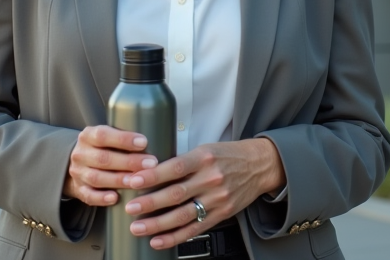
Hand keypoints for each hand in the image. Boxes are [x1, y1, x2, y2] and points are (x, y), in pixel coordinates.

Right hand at [63, 125, 157, 206]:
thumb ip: (125, 137)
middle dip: (129, 162)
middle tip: (151, 164)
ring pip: (97, 178)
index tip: (144, 142)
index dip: (123, 139)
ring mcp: (78, 173)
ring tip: (138, 182)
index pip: (104, 135)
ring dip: (119, 180)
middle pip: (103, 158)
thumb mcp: (108, 136)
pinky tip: (115, 198)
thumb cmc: (103, 148)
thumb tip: (160, 137)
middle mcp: (81, 153)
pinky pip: (88, 196)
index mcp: (89, 135)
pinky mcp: (78, 190)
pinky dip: (101, 198)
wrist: (79, 163)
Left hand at [122, 137, 285, 248]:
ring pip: (183, 215)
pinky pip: (195, 229)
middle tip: (130, 207)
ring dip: (158, 224)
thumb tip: (149, 171)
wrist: (259, 165)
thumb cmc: (227, 155)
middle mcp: (211, 179)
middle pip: (176, 194)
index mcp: (204, 158)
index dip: (153, 175)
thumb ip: (181, 161)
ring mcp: (217, 199)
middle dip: (150, 203)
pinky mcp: (222, 214)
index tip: (134, 180)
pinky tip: (158, 240)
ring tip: (138, 227)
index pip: (174, 167)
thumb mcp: (205, 149)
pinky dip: (175, 237)